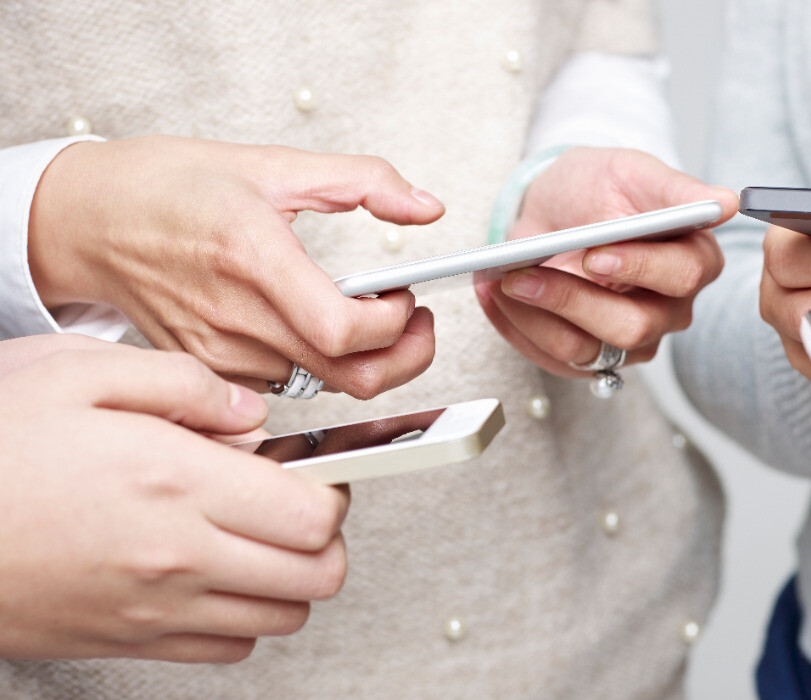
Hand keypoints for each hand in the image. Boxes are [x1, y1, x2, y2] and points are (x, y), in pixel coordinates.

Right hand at [0, 336, 349, 661]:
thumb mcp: (75, 371)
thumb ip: (184, 383)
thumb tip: (248, 412)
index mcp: (176, 482)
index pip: (317, 515)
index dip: (333, 488)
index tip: (313, 467)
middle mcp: (176, 557)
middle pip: (317, 576)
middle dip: (324, 537)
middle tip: (292, 499)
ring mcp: (152, 609)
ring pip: (280, 618)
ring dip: (288, 577)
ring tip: (253, 533)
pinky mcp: (124, 642)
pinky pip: (226, 649)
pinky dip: (241, 616)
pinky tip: (213, 571)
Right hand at [28, 136, 444, 398]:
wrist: (88, 220)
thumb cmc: (170, 187)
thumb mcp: (274, 164)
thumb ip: (364, 181)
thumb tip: (426, 208)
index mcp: (253, 258)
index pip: (346, 331)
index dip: (397, 325)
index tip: (406, 296)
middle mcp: (235, 318)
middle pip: (352, 377)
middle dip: (404, 355)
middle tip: (410, 319)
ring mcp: (220, 356)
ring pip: (325, 388)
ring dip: (359, 358)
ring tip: (356, 312)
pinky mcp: (211, 375)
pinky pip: (289, 390)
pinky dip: (318, 367)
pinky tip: (314, 329)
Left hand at [474, 148, 735, 375]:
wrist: (558, 205)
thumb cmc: (602, 186)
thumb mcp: (634, 172)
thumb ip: (678, 190)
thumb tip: (726, 202)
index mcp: (694, 260)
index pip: (681, 276)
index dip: (639, 268)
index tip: (597, 254)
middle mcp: (669, 308)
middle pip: (633, 326)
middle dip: (572, 300)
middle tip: (525, 273)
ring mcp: (631, 339)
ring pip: (589, 350)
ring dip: (537, 318)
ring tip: (504, 282)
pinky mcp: (592, 357)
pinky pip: (554, 359)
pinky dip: (517, 330)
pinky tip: (495, 296)